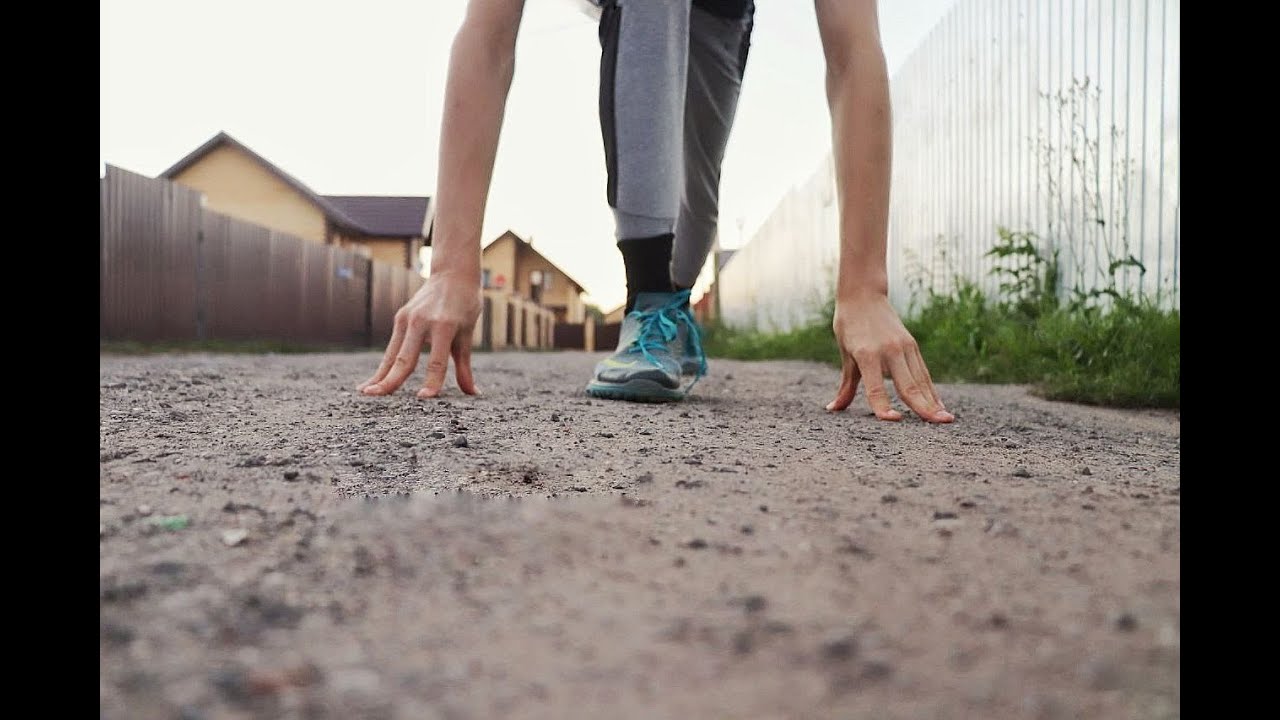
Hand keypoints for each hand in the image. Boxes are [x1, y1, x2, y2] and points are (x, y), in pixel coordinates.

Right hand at [357, 271, 481, 397]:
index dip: (432, 380)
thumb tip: (473, 393)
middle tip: (376, 397)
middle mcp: (422, 322)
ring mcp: (408, 319)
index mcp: (444, 327)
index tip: (425, 397)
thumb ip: (464, 366)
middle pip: (406, 358)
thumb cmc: (465, 306)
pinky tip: (373, 381)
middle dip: (391, 379)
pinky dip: (384, 365)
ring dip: (379, 375)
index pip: (438, 360)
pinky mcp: (400, 318)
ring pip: (393, 354)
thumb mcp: (467, 334)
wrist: (452, 274)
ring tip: (366, 393)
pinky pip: (392, 347)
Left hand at [826, 293, 952, 422]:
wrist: (863, 295)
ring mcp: (904, 347)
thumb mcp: (845, 354)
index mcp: (867, 354)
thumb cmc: (849, 326)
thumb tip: (832, 408)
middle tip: (938, 424)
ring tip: (945, 420)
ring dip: (933, 401)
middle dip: (923, 406)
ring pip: (920, 380)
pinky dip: (931, 389)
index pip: (874, 386)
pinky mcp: (912, 345)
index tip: (893, 420)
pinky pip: (923, 372)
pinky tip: (938, 405)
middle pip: (907, 385)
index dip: (882, 405)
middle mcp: (889, 351)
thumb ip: (846, 385)